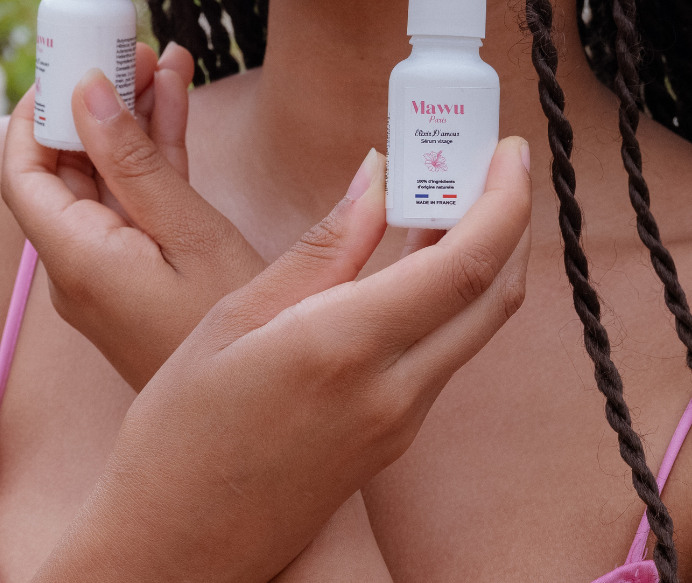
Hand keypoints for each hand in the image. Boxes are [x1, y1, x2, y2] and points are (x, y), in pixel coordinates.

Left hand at [2, 43, 267, 389]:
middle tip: (130, 46)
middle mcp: (80, 265)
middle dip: (95, 100)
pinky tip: (177, 99)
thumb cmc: (235, 331)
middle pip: (66, 167)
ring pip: (108, 177)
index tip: (70, 61)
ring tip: (164, 57)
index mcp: (76, 257)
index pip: (22, 172)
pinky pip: (137, 201)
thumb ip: (134, 162)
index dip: (36, 111)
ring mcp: (111, 270)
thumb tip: (86, 94)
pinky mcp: (143, 272)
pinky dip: (156, 154)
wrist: (265, 411)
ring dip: (132, 118)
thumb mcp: (189, 234)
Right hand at [36, 137, 534, 582]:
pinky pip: (443, 353)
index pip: (464, 264)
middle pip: (493, 295)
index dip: (504, 199)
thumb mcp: (235, 318)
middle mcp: (392, 391)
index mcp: (345, 347)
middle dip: (511, 218)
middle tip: (490, 160)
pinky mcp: (393, 438)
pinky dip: (449, 297)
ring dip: (481, 256)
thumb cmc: (181, 432)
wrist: (180, 543)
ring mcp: (400, 422)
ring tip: (446, 193)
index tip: (508, 149)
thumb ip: (322, 249)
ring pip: (473, 326)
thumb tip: (376, 175)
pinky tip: (415, 259)